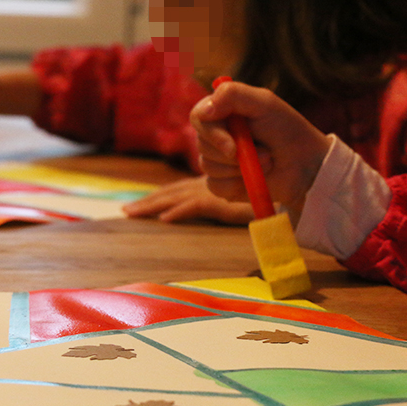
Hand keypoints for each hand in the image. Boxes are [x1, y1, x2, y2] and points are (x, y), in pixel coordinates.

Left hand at [123, 176, 254, 223]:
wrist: (281, 185)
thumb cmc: (261, 191)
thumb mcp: (235, 197)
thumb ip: (222, 201)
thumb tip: (208, 205)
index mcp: (204, 186)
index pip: (176, 190)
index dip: (158, 196)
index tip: (139, 204)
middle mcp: (202, 187)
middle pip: (168, 194)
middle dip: (146, 202)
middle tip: (126, 211)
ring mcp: (209, 193)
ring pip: (174, 199)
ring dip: (151, 206)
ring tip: (131, 214)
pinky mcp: (218, 202)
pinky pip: (194, 207)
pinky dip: (178, 212)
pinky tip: (164, 219)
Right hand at [191, 80, 329, 219]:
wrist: (308, 167)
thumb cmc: (288, 130)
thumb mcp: (264, 103)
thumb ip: (233, 95)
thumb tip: (203, 111)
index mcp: (222, 112)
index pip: (197, 117)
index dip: (212, 133)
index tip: (232, 145)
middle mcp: (216, 135)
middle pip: (201, 144)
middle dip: (235, 153)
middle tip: (265, 151)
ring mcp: (218, 161)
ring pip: (208, 166)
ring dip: (240, 169)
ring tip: (267, 162)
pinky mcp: (222, 184)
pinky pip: (215, 186)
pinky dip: (236, 185)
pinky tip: (254, 179)